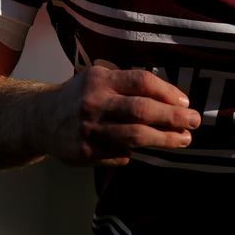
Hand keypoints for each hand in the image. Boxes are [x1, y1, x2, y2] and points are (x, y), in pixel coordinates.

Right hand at [43, 66, 200, 165]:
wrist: (40, 119)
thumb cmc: (82, 96)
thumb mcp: (100, 80)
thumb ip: (129, 86)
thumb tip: (173, 100)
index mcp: (99, 80)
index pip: (141, 81)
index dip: (167, 92)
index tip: (185, 102)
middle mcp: (93, 103)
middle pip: (141, 110)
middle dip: (172, 117)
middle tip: (194, 121)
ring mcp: (88, 129)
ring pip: (135, 137)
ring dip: (164, 140)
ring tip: (183, 139)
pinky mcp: (85, 153)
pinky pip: (121, 155)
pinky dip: (136, 152)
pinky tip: (146, 150)